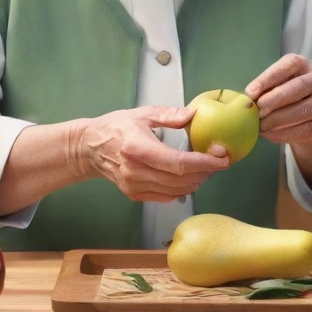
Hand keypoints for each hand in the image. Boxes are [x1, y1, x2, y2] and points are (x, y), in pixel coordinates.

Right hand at [72, 106, 230, 202]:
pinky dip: (182, 189)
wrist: (89, 149)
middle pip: (180, 180)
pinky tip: (189, 177)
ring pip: (176, 191)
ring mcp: (133, 185)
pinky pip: (166, 197)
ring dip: (197, 181)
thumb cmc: (115, 128)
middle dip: (206, 172)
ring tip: (206, 168)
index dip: (204, 163)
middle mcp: (134, 170)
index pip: (177, 162)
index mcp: (136, 147)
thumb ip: (169, 115)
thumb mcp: (141, 114)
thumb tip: (193, 115)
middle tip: (218, 160)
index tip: (222, 158)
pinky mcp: (134, 195)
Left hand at [246, 54, 311, 145]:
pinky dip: (282, 133)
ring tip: (260, 125)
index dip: (268, 78)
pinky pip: (302, 130)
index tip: (250, 92)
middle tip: (256, 111)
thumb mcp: (280, 84)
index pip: (288, 66)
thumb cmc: (289, 94)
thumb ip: (267, 88)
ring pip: (301, 110)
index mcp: (305, 64)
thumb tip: (248, 99)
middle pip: (297, 87)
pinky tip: (268, 134)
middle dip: (273, 100)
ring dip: (276, 120)